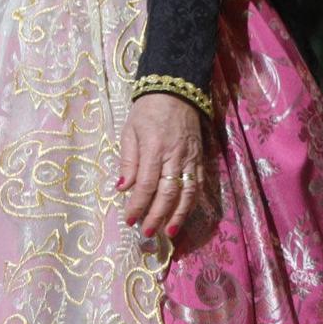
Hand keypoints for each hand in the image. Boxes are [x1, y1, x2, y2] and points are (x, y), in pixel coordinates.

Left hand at [117, 92, 206, 242]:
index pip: (147, 184)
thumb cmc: (147, 111)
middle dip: (157, 216)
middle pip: (168, 193)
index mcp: (154, 148)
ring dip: (179, 215)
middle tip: (147, 233)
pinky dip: (192, 202)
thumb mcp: (130, 131)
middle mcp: (175, 156)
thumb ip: (128, 160)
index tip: (130, 220)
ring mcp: (190, 158)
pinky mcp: (200, 158)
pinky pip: (199, 184)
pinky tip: (184, 214)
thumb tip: (122, 188)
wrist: (176, 90)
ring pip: (187, 192)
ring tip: (170, 232)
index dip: (138, 205)